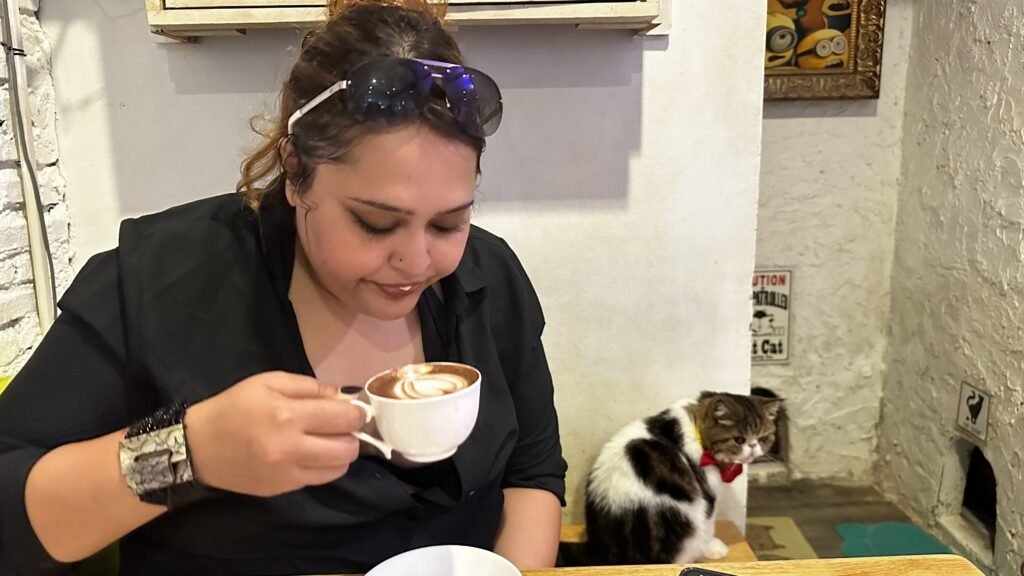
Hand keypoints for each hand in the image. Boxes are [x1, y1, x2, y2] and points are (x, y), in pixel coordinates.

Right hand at [184, 371, 364, 496]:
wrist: (198, 446)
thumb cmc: (234, 407)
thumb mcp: (268, 382)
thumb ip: (310, 387)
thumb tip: (343, 397)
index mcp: (287, 415)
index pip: (343, 418)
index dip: (356, 413)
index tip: (354, 409)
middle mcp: (291, 448)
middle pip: (348, 448)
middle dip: (352, 435)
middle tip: (341, 427)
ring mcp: (287, 473)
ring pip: (338, 468)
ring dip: (341, 454)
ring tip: (328, 441)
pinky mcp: (282, 489)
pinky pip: (319, 480)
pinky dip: (324, 467)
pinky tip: (311, 454)